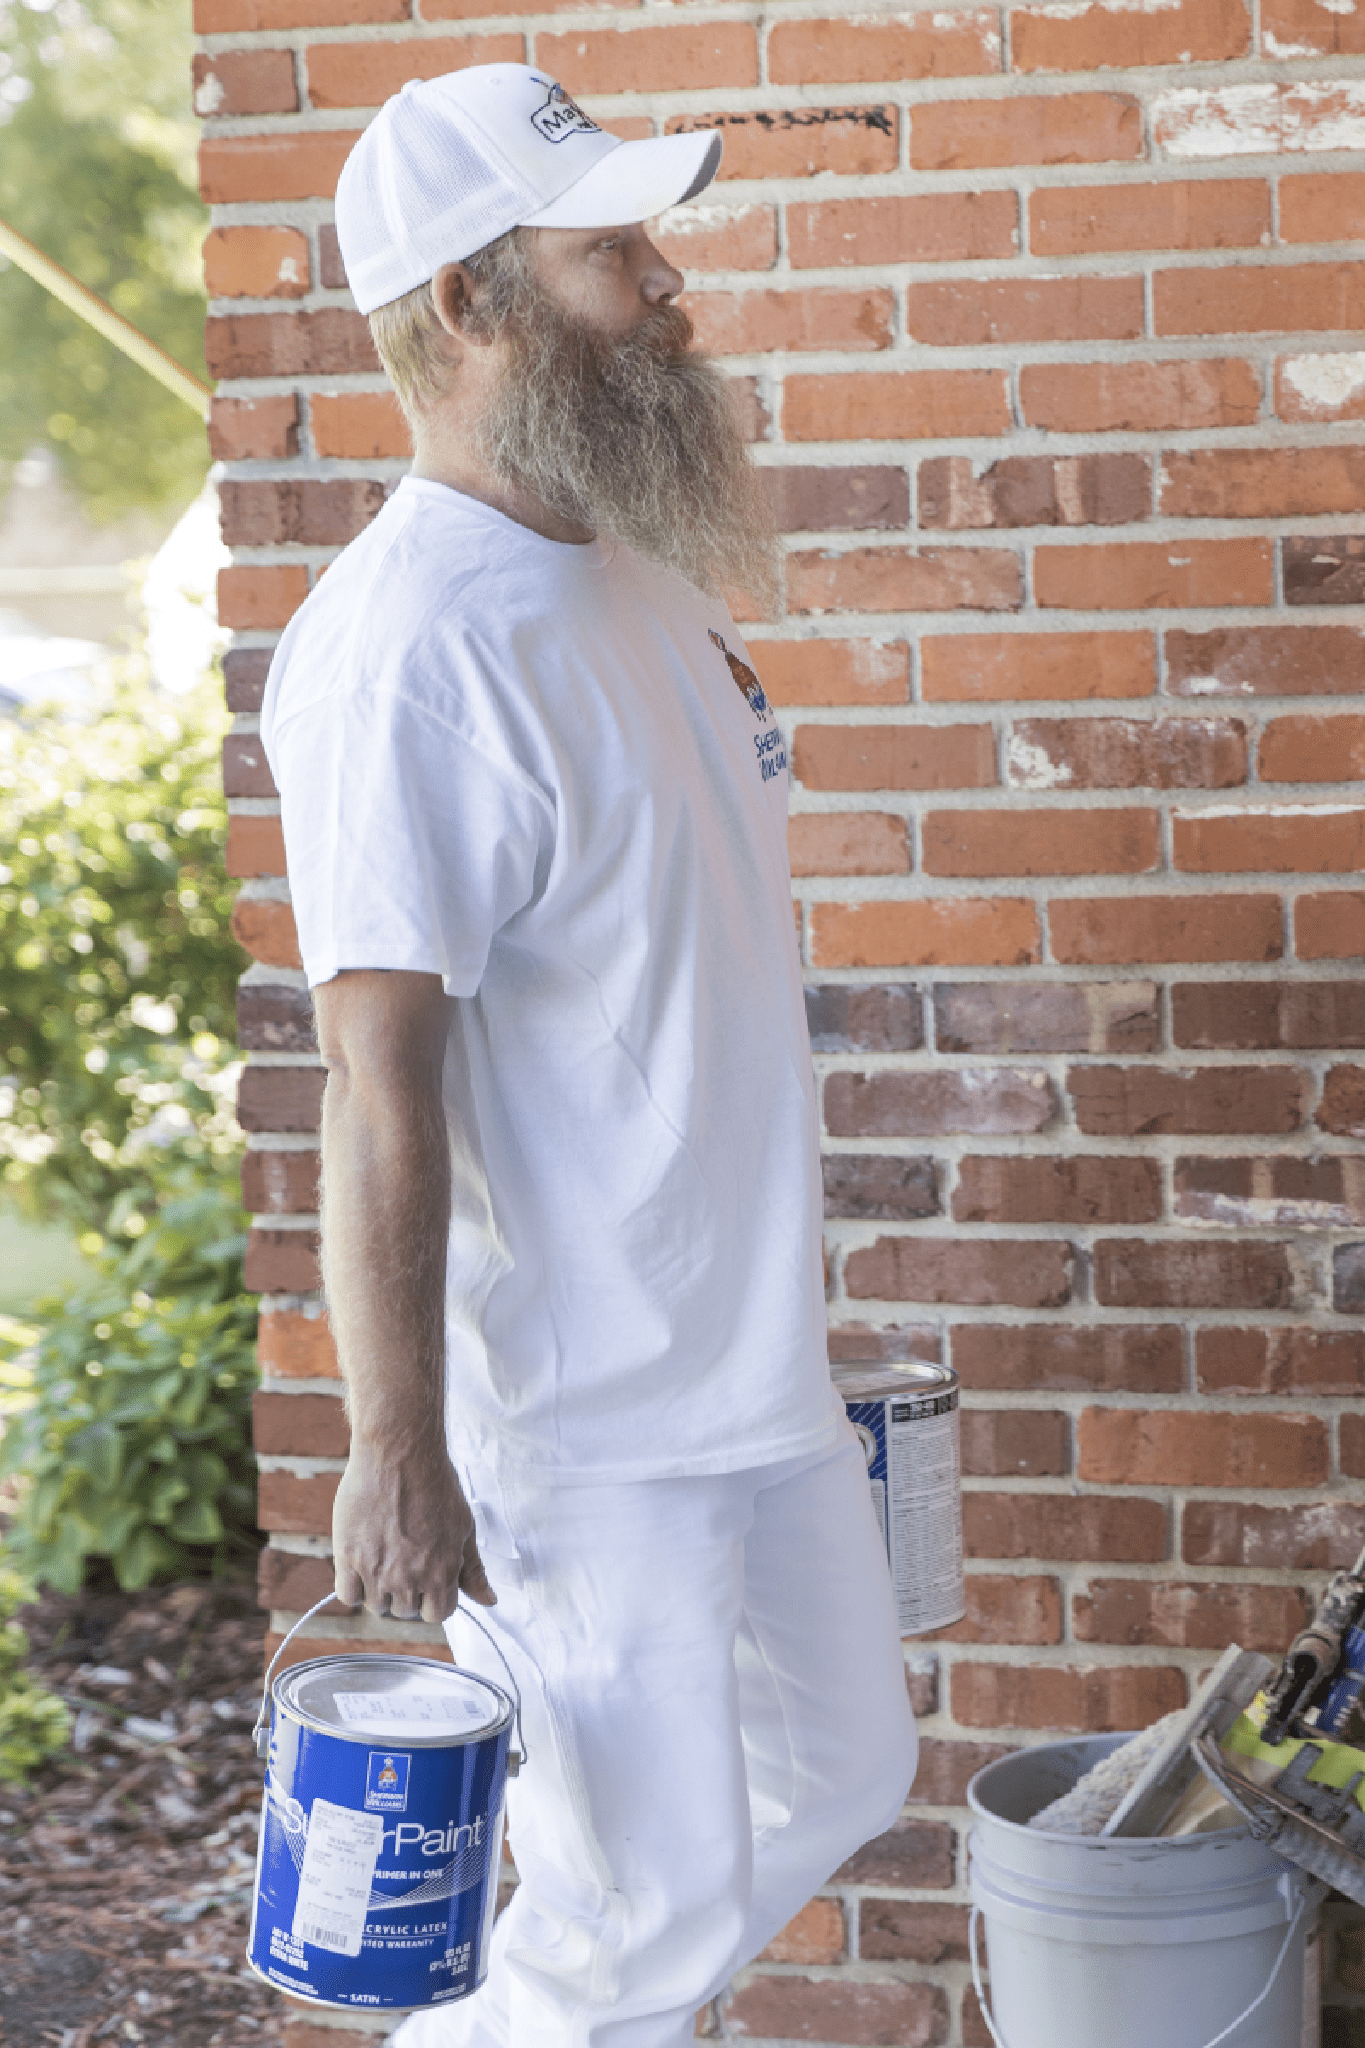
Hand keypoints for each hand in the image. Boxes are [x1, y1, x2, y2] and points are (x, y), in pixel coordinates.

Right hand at [331, 1442, 494, 1624]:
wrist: (399, 1454)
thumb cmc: (436, 1485)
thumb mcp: (464, 1526)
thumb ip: (473, 1570)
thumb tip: (489, 1601)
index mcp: (442, 1573)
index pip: (438, 1614)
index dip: (433, 1598)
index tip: (426, 1579)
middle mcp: (410, 1579)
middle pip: (405, 1612)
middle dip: (406, 1592)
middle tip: (402, 1559)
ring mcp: (377, 1571)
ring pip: (376, 1606)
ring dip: (379, 1590)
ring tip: (382, 1556)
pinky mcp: (348, 1558)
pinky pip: (347, 1595)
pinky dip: (353, 1585)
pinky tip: (361, 1562)